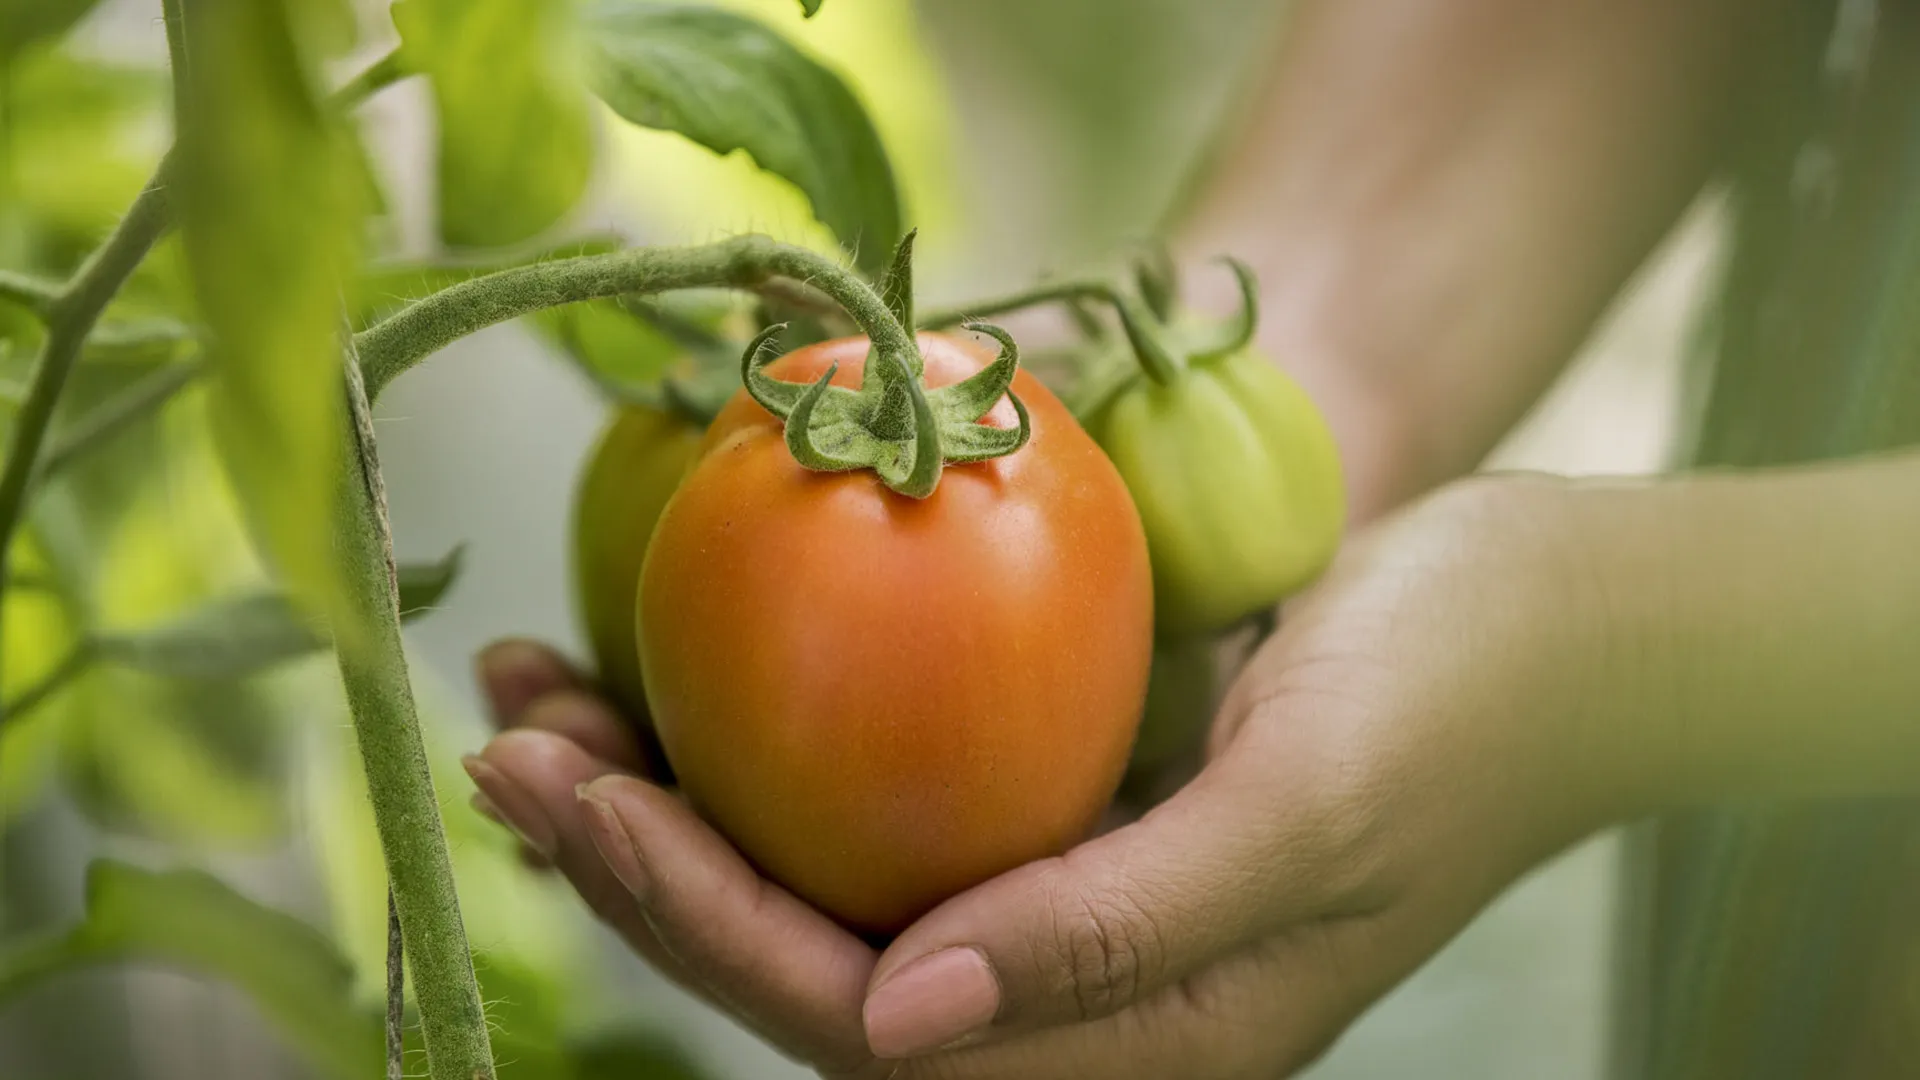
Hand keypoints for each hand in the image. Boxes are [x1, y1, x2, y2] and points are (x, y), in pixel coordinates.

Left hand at [467, 476, 1638, 1077]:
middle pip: (807, 958)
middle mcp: (1075, 1002)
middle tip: (507, 743)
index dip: (701, 918)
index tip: (577, 798)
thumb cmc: (1460, 701)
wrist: (1555, 621)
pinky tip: (682, 664)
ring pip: (824, 878)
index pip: (860, 1015)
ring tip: (545, 700)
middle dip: (643, 864)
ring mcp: (1062, 904)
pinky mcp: (1061, 813)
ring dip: (678, 795)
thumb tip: (899, 1022)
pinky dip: (770, 737)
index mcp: (1133, 1053)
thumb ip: (1121, 933)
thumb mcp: (1306, 812)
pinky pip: (882, 796)